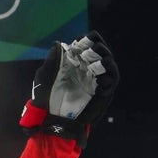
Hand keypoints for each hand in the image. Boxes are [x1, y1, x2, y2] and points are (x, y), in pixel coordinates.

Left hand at [19, 30, 118, 147]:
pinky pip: (112, 80)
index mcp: (74, 64)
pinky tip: (104, 66)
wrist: (51, 118)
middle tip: (91, 45)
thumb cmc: (46, 97)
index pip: (85, 46)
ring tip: (98, 53)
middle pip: (99, 52)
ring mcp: (95, 80)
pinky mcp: (102, 92)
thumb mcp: (45, 76)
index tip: (81, 39)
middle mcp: (86, 70)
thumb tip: (58, 43)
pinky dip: (110, 73)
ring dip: (105, 56)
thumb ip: (52, 60)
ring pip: (108, 64)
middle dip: (97, 46)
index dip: (86, 40)